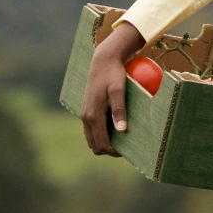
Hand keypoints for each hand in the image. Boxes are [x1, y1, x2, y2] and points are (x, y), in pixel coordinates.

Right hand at [78, 22, 145, 156]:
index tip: (129, 149)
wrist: (103, 61)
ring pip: (92, 140)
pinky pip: (92, 131)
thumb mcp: (118, 90)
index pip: (102, 144)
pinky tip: (115, 128)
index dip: (114, 151)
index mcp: (93, 115)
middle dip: (109, 150)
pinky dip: (101, 135)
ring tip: (121, 139)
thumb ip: (119, 110)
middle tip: (126, 145)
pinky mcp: (86, 111)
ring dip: (104, 143)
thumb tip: (122, 131)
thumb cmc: (113, 74)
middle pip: (95, 146)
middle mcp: (85, 117)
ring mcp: (84, 115)